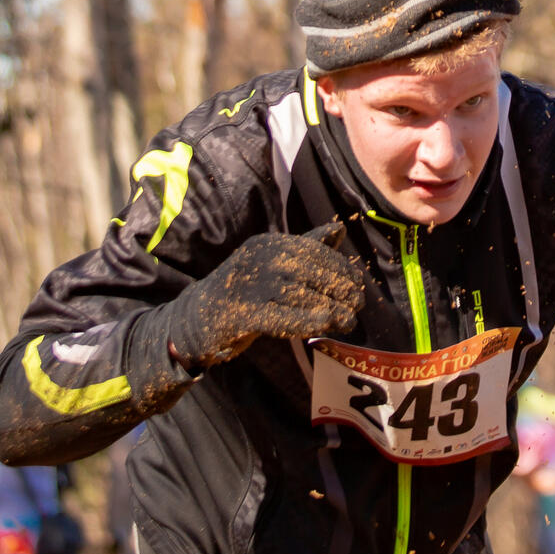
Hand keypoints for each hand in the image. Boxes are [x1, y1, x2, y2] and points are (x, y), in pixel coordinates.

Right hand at [167, 224, 364, 369]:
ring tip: (349, 321)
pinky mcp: (242, 313)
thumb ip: (306, 247)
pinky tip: (326, 325)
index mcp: (269, 244)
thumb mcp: (273, 262)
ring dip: (330, 309)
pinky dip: (307, 321)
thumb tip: (340, 229)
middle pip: (310, 272)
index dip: (341, 268)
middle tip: (357, 305)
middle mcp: (260, 259)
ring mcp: (250, 285)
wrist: (196, 316)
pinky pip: (281, 316)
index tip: (358, 286)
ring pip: (300, 295)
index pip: (314, 251)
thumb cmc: (244, 289)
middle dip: (339, 289)